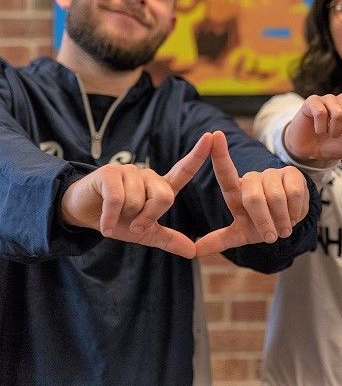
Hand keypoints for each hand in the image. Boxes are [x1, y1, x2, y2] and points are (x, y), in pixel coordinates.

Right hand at [60, 132, 213, 258]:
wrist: (82, 214)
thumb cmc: (117, 220)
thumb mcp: (144, 234)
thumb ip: (168, 240)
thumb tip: (192, 251)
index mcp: (160, 187)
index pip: (184, 169)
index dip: (198, 154)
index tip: (211, 136)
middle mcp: (148, 175)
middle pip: (165, 197)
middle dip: (149, 218)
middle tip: (135, 225)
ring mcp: (129, 171)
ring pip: (139, 201)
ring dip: (126, 218)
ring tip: (115, 216)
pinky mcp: (109, 173)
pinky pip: (118, 200)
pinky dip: (111, 218)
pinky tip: (105, 225)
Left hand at [195, 131, 309, 256]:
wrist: (289, 223)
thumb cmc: (260, 226)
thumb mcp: (240, 234)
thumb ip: (219, 240)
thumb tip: (193, 251)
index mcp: (236, 191)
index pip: (225, 171)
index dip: (219, 154)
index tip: (214, 135)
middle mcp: (252, 178)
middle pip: (253, 197)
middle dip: (263, 222)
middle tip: (271, 237)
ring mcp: (272, 174)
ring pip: (276, 197)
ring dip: (281, 219)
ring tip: (283, 228)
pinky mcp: (292, 174)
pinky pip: (294, 194)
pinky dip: (294, 211)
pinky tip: (294, 215)